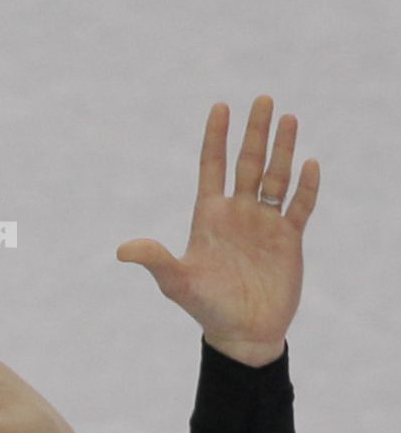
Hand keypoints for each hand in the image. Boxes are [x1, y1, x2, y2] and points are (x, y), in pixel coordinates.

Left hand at [116, 96, 319, 365]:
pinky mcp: (288, 240)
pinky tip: (309, 163)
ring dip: (283, 149)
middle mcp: (238, 213)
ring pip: (276, 177)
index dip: (216, 137)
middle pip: (248, 163)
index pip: (212, 166)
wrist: (242, 333)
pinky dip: (305, 187)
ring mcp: (265, 224)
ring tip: (289, 117)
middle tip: (263, 99)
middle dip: (255, 132)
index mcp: (210, 215)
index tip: (220, 106)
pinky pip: (299, 207)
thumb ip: (155, 260)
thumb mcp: (177, 282)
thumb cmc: (206, 307)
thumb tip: (122, 250)